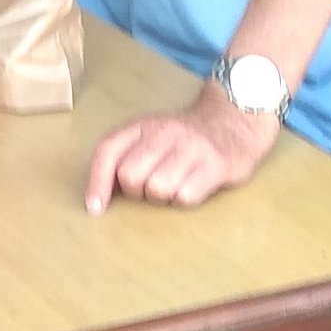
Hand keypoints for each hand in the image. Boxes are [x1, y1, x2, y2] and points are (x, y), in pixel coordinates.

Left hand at [84, 87, 281, 214]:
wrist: (234, 122)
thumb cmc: (183, 138)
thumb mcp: (149, 136)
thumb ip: (123, 157)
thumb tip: (97, 199)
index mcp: (143, 125)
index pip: (108, 151)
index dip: (97, 183)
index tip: (95, 208)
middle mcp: (165, 132)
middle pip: (130, 175)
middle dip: (138, 191)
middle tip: (153, 186)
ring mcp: (191, 147)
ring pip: (157, 188)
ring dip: (163, 197)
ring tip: (175, 185)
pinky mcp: (215, 165)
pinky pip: (185, 196)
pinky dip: (185, 199)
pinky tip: (193, 186)